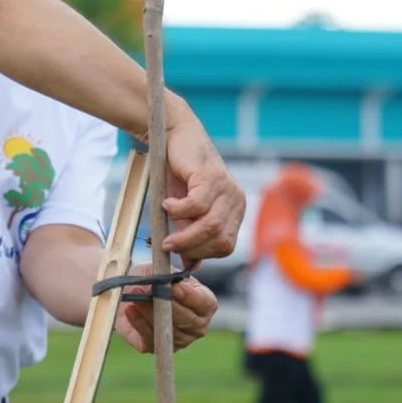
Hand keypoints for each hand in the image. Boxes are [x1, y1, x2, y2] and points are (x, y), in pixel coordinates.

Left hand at [114, 266, 218, 352]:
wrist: (132, 290)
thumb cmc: (153, 277)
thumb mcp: (160, 268)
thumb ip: (164, 273)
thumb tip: (164, 282)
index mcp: (204, 303)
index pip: (204, 303)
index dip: (189, 296)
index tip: (174, 287)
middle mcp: (196, 326)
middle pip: (186, 320)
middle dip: (166, 304)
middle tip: (150, 291)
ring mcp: (178, 340)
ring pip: (166, 330)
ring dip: (148, 312)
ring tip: (135, 296)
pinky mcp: (154, 347)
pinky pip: (148, 339)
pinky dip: (137, 322)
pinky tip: (129, 309)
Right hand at [158, 116, 245, 262]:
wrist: (176, 137)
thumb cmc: (180, 174)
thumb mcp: (186, 210)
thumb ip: (190, 234)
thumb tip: (189, 265)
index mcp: (235, 211)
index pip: (226, 246)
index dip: (202, 254)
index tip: (178, 253)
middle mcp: (237, 201)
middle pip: (220, 240)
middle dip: (191, 247)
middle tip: (167, 245)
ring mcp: (227, 188)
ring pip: (210, 226)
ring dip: (184, 234)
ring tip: (165, 231)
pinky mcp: (212, 177)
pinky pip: (197, 205)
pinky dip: (178, 210)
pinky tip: (166, 204)